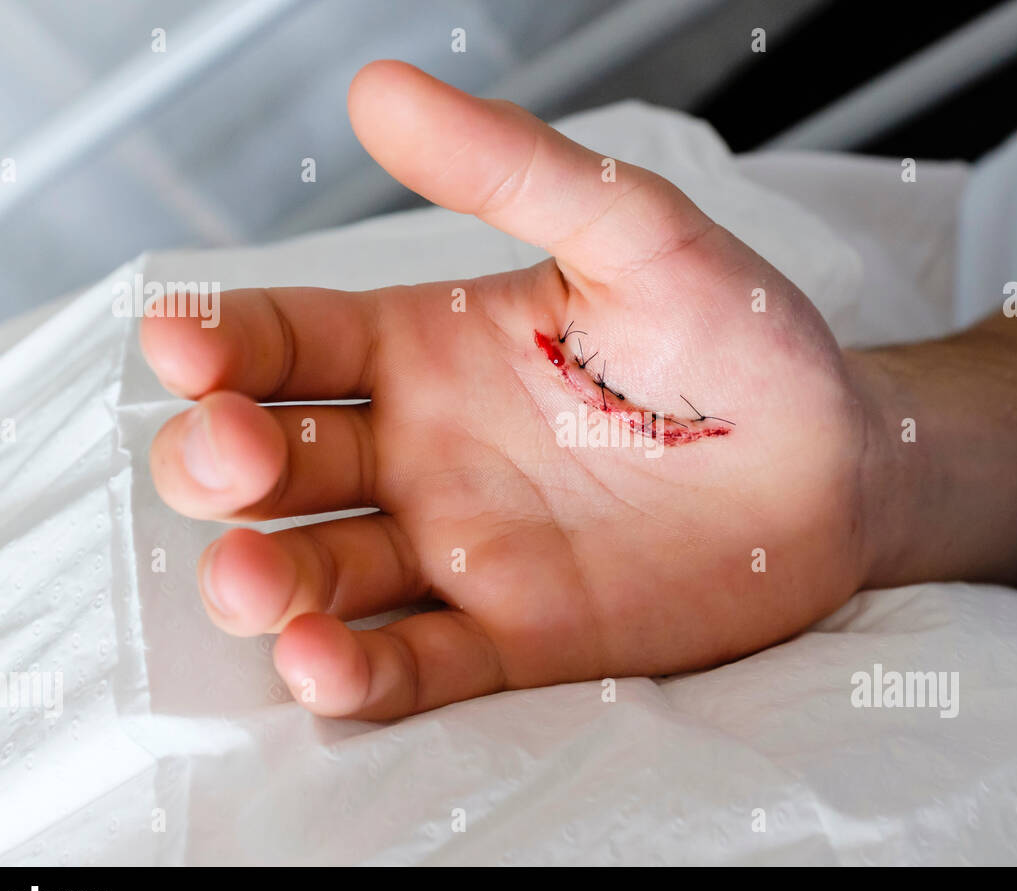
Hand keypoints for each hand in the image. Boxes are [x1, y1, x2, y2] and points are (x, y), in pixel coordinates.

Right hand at [141, 62, 876, 718]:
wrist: (833, 462)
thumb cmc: (737, 337)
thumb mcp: (632, 232)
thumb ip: (513, 171)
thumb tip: (376, 88)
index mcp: (426, 351)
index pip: (286, 344)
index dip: (220, 343)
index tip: (183, 345)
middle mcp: (421, 456)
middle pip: (277, 465)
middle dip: (225, 462)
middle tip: (231, 451)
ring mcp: (462, 553)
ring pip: (326, 574)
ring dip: (269, 581)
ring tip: (255, 580)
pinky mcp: (518, 639)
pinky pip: (418, 665)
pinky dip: (359, 675)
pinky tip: (323, 664)